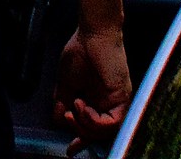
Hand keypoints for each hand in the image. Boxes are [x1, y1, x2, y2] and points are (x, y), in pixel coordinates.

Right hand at [54, 24, 132, 147]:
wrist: (92, 33)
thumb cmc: (81, 51)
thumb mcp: (66, 82)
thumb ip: (63, 102)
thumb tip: (58, 119)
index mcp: (97, 100)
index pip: (93, 127)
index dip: (82, 139)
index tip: (70, 149)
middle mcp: (109, 104)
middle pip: (99, 133)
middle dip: (80, 132)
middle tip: (68, 118)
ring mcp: (117, 102)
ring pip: (106, 131)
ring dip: (86, 125)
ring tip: (75, 108)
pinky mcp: (122, 97)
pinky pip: (112, 122)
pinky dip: (94, 120)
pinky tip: (82, 105)